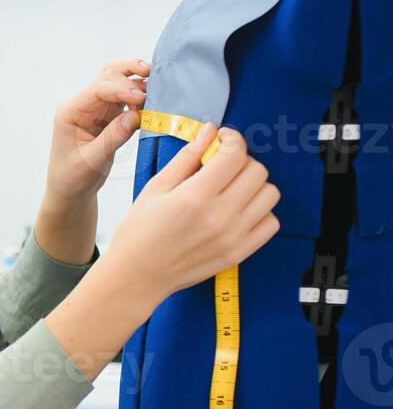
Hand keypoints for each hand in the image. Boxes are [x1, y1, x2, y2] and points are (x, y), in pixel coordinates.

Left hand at [43, 59, 149, 206]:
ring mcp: (95, 108)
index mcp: (70, 112)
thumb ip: (113, 137)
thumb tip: (135, 116)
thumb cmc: (73, 177)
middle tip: (154, 82)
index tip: (141, 98)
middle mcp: (81, 105)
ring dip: (136, 81)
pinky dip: (139, 96)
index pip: (97, 89)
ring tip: (156, 88)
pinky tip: (151, 102)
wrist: (70, 190)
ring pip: (117, 81)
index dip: (121, 89)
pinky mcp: (108, 114)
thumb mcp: (92, 160)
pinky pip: (125, 97)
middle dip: (131, 76)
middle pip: (108, 76)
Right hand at [104, 123, 280, 302]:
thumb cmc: (139, 233)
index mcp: (195, 197)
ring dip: (253, 186)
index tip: (223, 140)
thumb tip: (209, 132)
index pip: (234, 155)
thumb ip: (186, 158)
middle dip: (241, 162)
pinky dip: (260, 212)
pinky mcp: (240, 252)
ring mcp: (233, 236)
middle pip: (257, 171)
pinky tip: (238, 212)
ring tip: (231, 191)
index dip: (231, 140)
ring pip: (270, 194)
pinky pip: (271, 222)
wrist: (137, 276)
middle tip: (222, 168)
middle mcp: (219, 216)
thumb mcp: (155, 189)